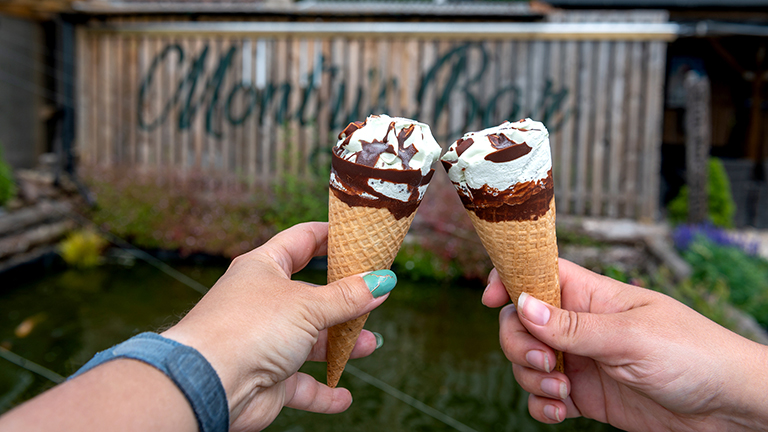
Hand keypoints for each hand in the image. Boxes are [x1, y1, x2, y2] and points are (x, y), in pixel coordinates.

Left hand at [162, 222, 392, 431]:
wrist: (208, 383)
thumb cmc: (249, 328)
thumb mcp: (308, 305)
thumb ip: (348, 296)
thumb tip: (383, 281)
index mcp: (264, 268)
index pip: (302, 240)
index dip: (330, 236)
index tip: (360, 236)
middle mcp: (263, 302)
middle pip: (312, 295)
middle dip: (344, 299)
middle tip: (375, 294)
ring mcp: (265, 341)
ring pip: (310, 341)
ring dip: (340, 344)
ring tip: (369, 344)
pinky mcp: (267, 379)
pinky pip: (301, 385)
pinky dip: (323, 392)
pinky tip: (344, 397)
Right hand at [483, 259, 767, 431]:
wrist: (726, 407)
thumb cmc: (692, 354)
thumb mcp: (630, 338)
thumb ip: (573, 327)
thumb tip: (521, 305)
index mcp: (591, 295)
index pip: (538, 273)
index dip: (508, 279)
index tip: (490, 299)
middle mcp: (580, 325)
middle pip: (520, 322)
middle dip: (518, 342)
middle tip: (544, 361)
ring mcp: (581, 360)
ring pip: (527, 360)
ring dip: (531, 378)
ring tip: (563, 392)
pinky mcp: (586, 394)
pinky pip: (545, 396)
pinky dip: (542, 405)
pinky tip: (560, 411)